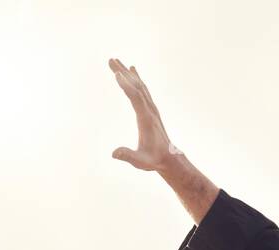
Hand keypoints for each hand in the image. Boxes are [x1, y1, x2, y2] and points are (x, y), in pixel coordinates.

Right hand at [109, 58, 180, 172]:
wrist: (168, 157)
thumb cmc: (153, 159)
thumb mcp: (140, 161)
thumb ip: (128, 156)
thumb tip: (114, 153)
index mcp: (146, 119)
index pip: (136, 98)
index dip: (126, 86)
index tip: (116, 74)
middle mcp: (150, 110)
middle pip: (136, 86)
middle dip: (122, 73)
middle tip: (110, 60)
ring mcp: (151, 108)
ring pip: (139, 85)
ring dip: (127, 73)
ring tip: (114, 61)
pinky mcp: (150, 108)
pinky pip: (143, 89)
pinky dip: (136, 78)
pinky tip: (131, 70)